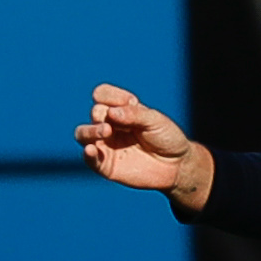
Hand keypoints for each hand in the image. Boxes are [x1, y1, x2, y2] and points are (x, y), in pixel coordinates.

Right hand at [77, 83, 212, 210]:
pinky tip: (91, 149)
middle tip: (115, 121)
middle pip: (95, 113)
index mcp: (120, 110)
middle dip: (102, 113)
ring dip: (90, 130)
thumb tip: (111, 112)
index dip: (111, 95)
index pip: (103, 95)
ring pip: (83, 134)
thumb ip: (134, 115)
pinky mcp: (106, 165)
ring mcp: (106, 145)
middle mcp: (109, 125)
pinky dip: (87, 154)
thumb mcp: (155, 121)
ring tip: (106, 131)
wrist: (177, 165)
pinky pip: (89, 159)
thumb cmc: (167, 138)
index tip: (132, 101)